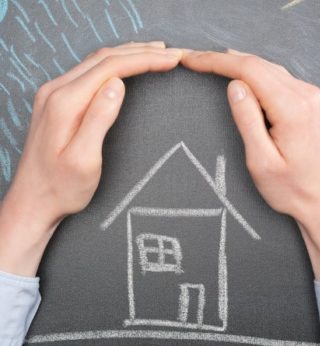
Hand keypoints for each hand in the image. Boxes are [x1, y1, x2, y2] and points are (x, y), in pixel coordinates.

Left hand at [0, 41, 182, 276]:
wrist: (33, 200)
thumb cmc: (61, 188)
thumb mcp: (84, 160)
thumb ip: (99, 119)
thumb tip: (117, 84)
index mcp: (65, 103)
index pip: (110, 68)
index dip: (143, 60)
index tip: (170, 60)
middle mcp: (56, 91)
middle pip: (103, 59)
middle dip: (139, 52)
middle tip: (168, 53)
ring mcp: (53, 94)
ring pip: (96, 63)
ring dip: (126, 55)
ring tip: (153, 53)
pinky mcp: (56, 102)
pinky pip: (88, 73)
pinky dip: (112, 65)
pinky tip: (124, 66)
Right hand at [181, 49, 319, 280]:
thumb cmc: (291, 189)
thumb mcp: (261, 161)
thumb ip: (248, 120)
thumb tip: (233, 86)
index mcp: (292, 108)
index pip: (249, 70)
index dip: (217, 61)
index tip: (192, 60)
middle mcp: (306, 95)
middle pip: (259, 64)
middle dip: (224, 59)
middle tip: (195, 59)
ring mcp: (311, 96)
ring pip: (269, 68)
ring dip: (239, 63)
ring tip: (212, 63)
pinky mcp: (311, 102)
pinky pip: (278, 78)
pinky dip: (255, 73)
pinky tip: (242, 75)